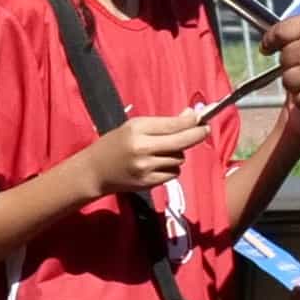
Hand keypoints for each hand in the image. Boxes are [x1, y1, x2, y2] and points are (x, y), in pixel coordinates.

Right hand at [90, 103, 210, 200]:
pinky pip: (173, 173)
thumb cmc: (114, 144)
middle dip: (197, 135)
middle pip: (181, 142)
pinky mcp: (148, 183)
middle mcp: (142, 149)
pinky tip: (158, 165)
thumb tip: (191, 116)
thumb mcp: (134, 127)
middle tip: (205, 130)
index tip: (202, 119)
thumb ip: (163, 123)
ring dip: (177, 154)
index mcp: (137, 130)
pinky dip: (171, 168)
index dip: (191, 122)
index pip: (172, 125)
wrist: (94, 171)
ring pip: (179, 159)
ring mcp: (146, 168)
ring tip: (162, 151)